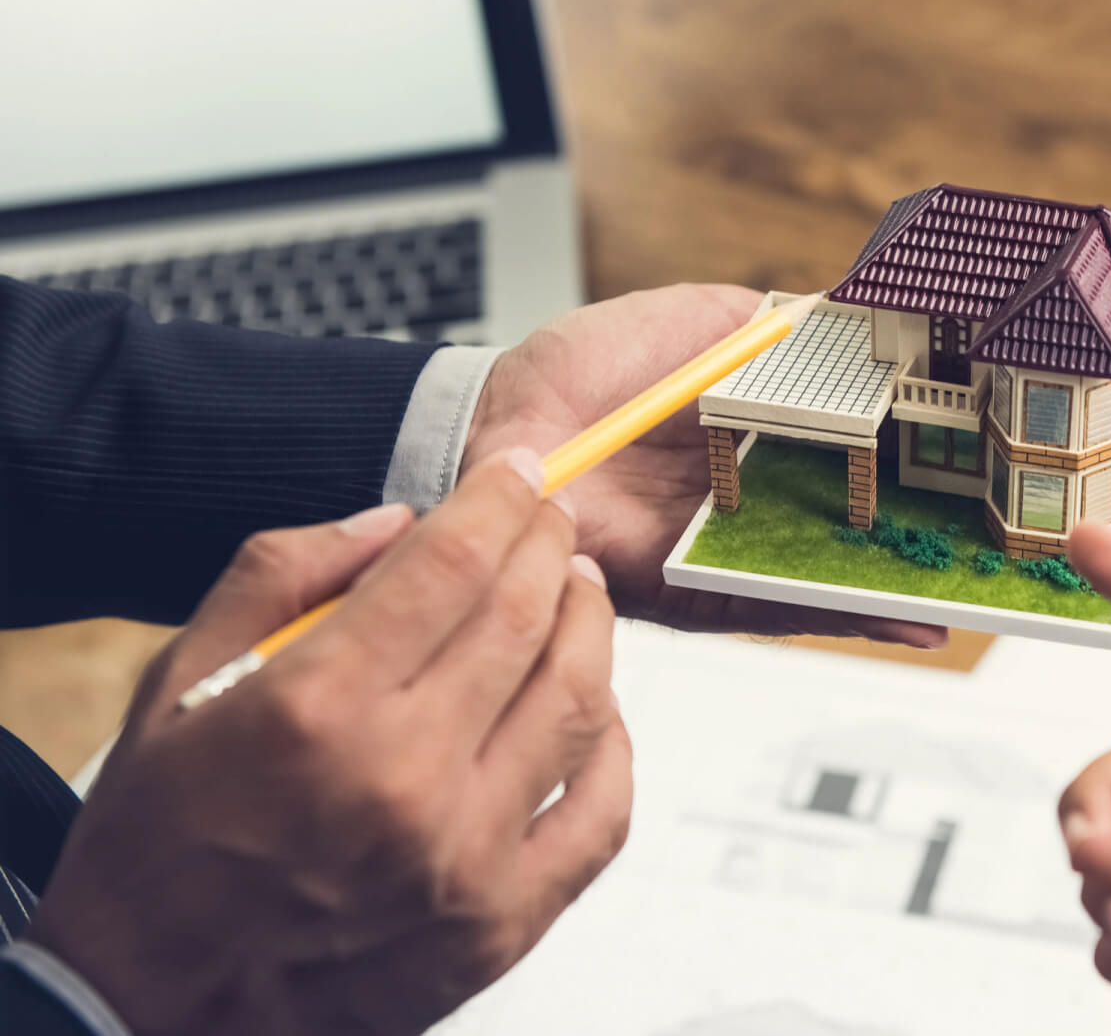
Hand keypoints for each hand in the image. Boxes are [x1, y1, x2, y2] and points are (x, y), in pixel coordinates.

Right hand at [31, 449, 630, 1035]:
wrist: (151, 1009)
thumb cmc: (160, 847)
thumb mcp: (176, 685)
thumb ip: (281, 578)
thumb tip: (397, 522)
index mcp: (317, 709)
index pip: (450, 566)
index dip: (498, 503)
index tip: (518, 475)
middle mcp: (402, 779)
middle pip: (524, 620)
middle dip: (548, 547)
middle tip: (552, 520)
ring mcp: (463, 857)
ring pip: (577, 701)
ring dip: (591, 627)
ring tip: (579, 592)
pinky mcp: (500, 924)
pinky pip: (600, 814)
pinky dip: (613, 745)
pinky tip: (596, 706)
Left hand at [467, 284, 947, 647]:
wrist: (497, 433)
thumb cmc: (575, 376)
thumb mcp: (684, 322)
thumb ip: (758, 324)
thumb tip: (839, 306)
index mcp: (756, 434)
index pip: (852, 449)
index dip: (913, 456)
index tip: (979, 456)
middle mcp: (751, 500)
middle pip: (856, 521)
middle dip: (927, 535)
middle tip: (1007, 542)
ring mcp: (729, 550)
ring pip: (834, 573)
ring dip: (905, 583)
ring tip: (982, 590)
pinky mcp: (698, 593)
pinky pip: (778, 609)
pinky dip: (844, 615)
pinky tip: (909, 618)